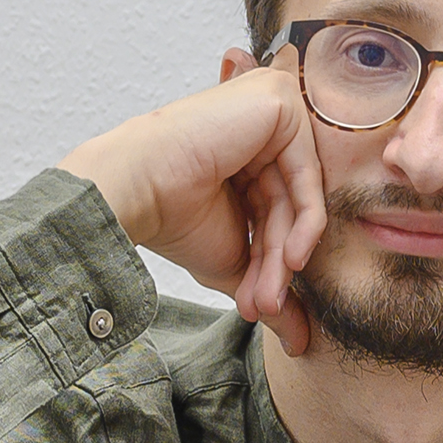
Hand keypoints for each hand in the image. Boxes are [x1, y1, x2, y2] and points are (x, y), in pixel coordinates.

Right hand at [58, 53, 326, 353]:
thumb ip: (273, 288)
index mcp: (253, 151)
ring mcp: (275, 107)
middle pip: (291, 206)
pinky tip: (291, 258)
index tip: (259, 307)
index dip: (272, 263)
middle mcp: (266, 125)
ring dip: (285, 256)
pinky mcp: (280, 102)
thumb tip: (301, 341)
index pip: (282, 211)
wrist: (134, 189)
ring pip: (299, 196)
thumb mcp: (235, 260)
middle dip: (278, 265)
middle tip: (263, 307)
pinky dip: (305, 222)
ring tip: (266, 297)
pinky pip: (307, 173)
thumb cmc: (172, 218)